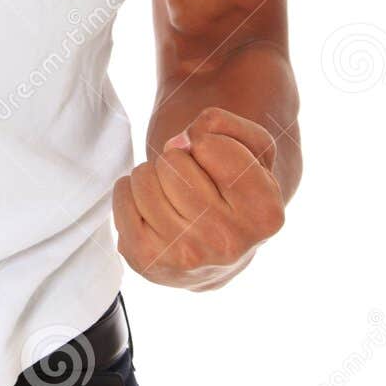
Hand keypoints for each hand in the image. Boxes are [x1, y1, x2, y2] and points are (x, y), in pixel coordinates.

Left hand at [112, 106, 284, 290]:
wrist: (217, 249)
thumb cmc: (234, 188)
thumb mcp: (251, 148)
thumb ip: (225, 125)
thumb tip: (180, 141)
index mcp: (264, 213)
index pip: (210, 146)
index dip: (206, 143)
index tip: (215, 164)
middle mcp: (228, 242)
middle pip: (173, 161)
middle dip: (177, 159)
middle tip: (191, 181)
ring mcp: (185, 256)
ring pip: (144, 178)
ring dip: (153, 175)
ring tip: (171, 194)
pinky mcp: (146, 261)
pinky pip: (121, 196)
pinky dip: (130, 191)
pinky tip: (151, 208)